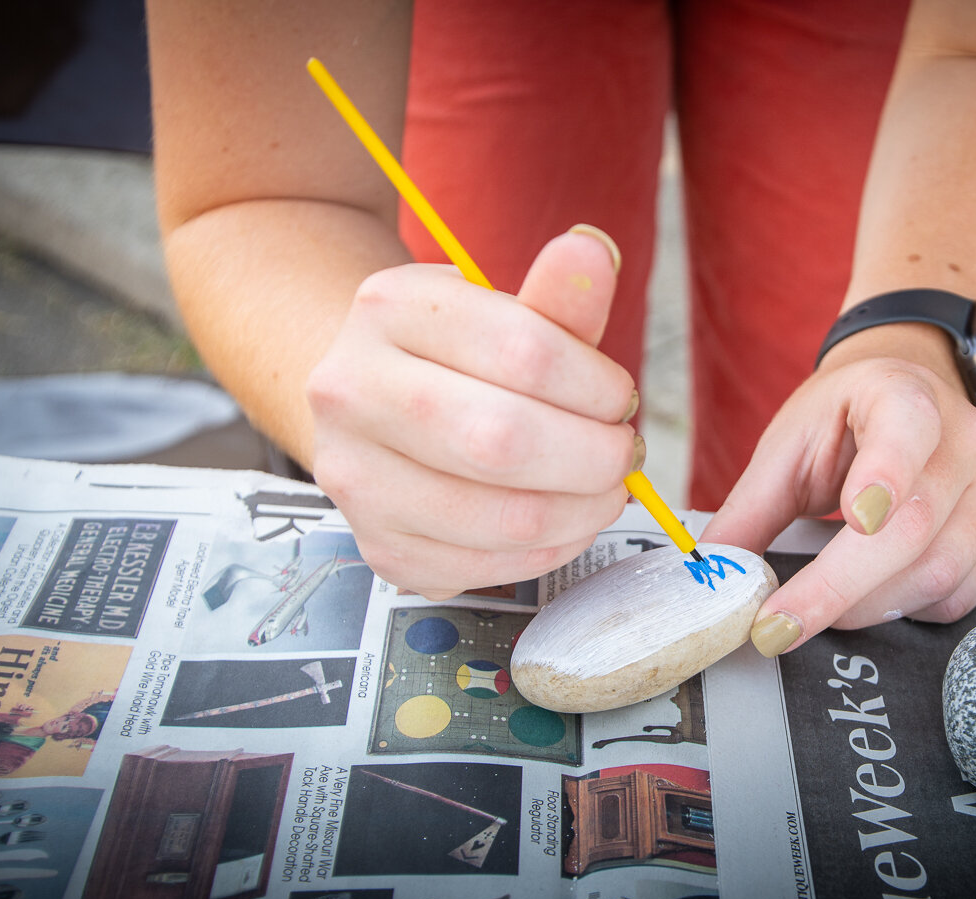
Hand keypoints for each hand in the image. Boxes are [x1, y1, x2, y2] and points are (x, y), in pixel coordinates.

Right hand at [306, 229, 639, 598]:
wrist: (375, 404)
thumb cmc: (459, 360)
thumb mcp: (506, 313)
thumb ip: (559, 297)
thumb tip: (594, 253)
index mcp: (389, 309)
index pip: (524, 352)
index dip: (598, 386)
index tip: (620, 398)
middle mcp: (352, 391)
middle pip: (504, 441)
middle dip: (594, 456)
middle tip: (623, 452)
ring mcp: (356, 478)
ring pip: (504, 516)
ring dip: (584, 510)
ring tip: (603, 488)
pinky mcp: (381, 548)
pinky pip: (492, 568)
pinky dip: (551, 549)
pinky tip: (563, 518)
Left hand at [701, 337, 975, 654]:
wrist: (905, 398)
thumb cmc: (844, 420)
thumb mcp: (789, 445)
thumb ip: (750, 509)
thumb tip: (712, 574)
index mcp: (902, 396)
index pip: (906, 429)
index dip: (885, 476)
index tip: (855, 518)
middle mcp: (961, 439)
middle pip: (913, 526)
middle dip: (839, 588)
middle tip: (779, 624)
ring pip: (938, 571)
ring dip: (867, 608)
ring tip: (819, 607)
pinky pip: (960, 593)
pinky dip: (909, 610)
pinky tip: (874, 596)